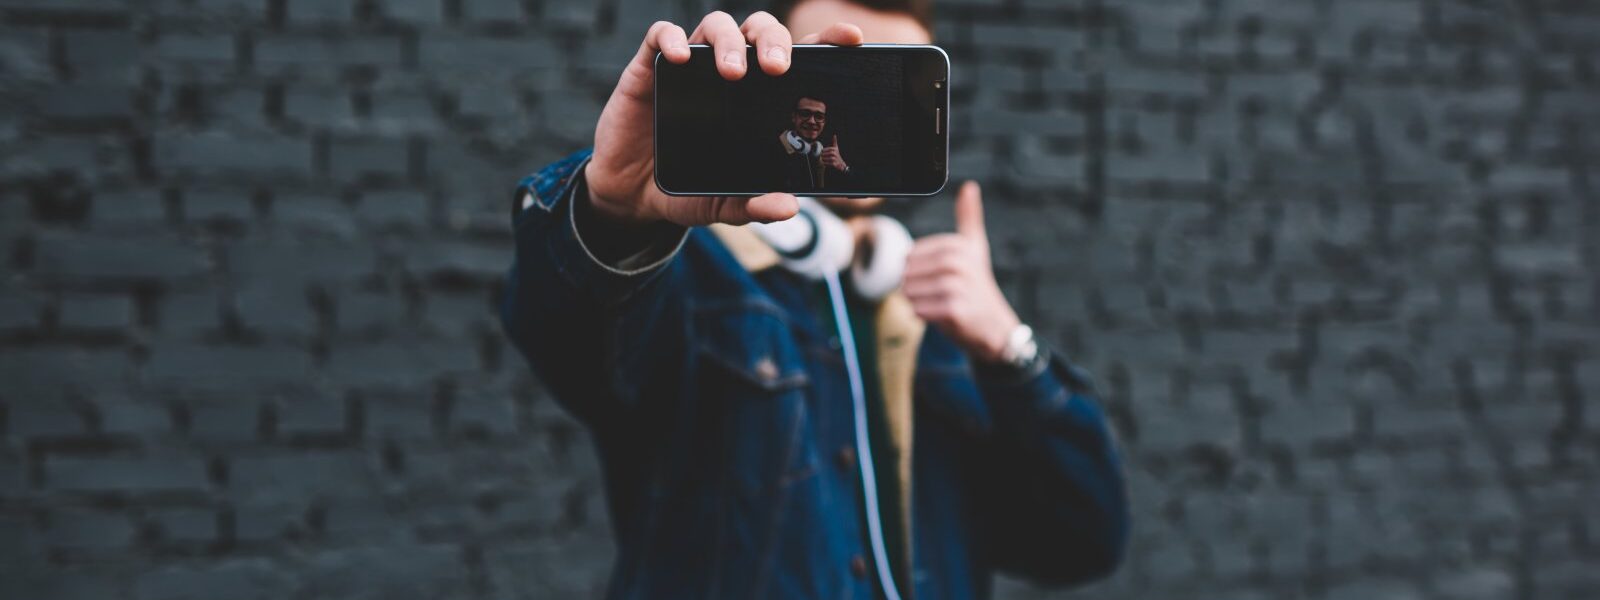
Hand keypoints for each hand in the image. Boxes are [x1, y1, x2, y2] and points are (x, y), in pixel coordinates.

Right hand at [585, 12, 863, 226]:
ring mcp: (692, 67)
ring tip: (733, 72)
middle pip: (761, 32)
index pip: (799, 58)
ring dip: (731, 41)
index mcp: (759, 97)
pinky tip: (680, 58)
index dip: (827, 40)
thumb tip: (789, 207)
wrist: (631, 195)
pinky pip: (661, 35)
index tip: (851, 38)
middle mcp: (730, 73)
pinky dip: (672, 39)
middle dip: (774, 41)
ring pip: (718, 26)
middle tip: (777, 69)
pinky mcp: (651, 67)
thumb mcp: (723, 205)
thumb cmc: (686, 188)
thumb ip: (753, 206)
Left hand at [820, 135, 847, 171]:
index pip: (828, 149)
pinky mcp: (834, 163)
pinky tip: (822, 163)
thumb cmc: (837, 155)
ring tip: (819, 159)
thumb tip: (834, 135)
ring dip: (824, 158)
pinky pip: (829, 163)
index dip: (824, 150)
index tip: (820, 151)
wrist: (840, 163)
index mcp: (835, 149)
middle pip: (828, 153)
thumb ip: (834, 141)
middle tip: (819, 155)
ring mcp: (835, 159)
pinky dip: (825, 163)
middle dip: (823, 154)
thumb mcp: (836, 148)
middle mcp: (836, 154)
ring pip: (829, 158)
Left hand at [903, 181, 1022, 362]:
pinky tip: (940, 316)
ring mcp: (957, 286)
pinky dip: (923, 315)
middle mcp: (959, 263)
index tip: (938, 277)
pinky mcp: (953, 310)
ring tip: (939, 303)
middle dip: (915, 287)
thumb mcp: (975, 247)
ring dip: (917, 302)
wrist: (995, 326)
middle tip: (937, 294)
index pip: (911, 255)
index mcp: (958, 245)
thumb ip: (969, 217)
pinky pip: (918, 310)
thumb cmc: (979, 285)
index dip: (917, 270)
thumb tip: (970, 186)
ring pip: (910, 292)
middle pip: (907, 273)